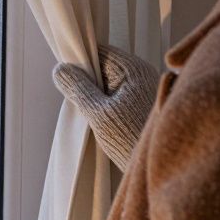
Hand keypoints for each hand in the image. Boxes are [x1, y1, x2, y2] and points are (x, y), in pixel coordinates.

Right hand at [53, 44, 157, 170]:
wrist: (159, 167)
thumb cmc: (130, 139)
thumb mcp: (98, 114)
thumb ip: (79, 89)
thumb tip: (60, 69)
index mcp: (134, 69)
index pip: (100, 52)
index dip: (80, 62)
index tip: (66, 78)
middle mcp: (142, 74)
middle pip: (105, 67)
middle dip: (87, 80)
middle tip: (76, 100)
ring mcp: (143, 90)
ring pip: (109, 83)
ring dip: (95, 94)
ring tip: (89, 113)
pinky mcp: (141, 105)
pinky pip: (117, 96)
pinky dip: (105, 104)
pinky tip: (100, 120)